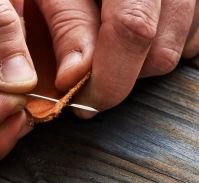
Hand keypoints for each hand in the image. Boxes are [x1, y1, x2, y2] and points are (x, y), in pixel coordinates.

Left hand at [29, 0, 198, 117]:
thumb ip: (66, 25)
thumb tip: (72, 77)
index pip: (131, 29)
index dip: (108, 79)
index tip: (84, 103)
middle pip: (160, 50)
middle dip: (123, 76)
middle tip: (93, 77)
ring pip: (179, 47)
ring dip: (142, 62)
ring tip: (114, 49)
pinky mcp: (196, 0)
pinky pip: (192, 36)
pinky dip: (163, 46)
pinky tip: (140, 38)